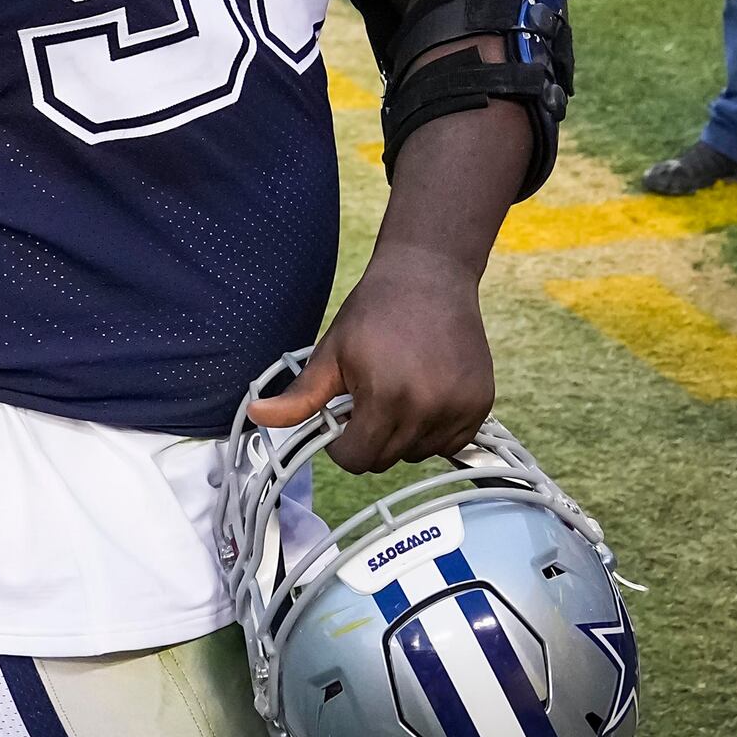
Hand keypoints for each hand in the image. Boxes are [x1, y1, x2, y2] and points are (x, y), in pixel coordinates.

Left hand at [247, 248, 494, 472]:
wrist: (429, 277)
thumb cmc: (373, 313)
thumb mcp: (330, 353)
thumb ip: (299, 397)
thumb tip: (255, 417)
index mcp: (385, 397)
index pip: (356, 460)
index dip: (341, 445)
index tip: (341, 419)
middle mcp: (427, 408)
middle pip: (387, 460)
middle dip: (370, 439)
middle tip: (368, 401)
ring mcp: (459, 408)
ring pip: (419, 454)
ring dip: (403, 436)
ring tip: (397, 393)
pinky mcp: (481, 404)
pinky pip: (451, 443)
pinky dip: (434, 431)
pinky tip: (424, 396)